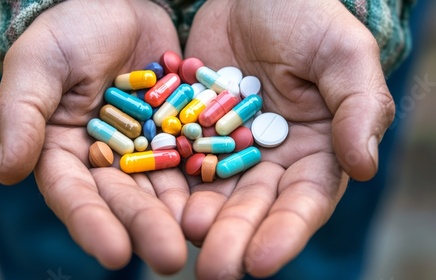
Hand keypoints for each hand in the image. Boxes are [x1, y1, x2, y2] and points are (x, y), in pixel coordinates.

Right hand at [0, 0, 189, 273]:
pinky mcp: (180, 132)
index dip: (92, 224)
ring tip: (204, 237)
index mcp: (66, 154)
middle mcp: (109, 161)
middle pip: (126, 200)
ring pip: (165, 187)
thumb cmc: (68, 33)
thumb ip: (22, 115)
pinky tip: (226, 197)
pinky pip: (196, 155)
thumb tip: (8, 172)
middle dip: (147, 229)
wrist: (116, 6)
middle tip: (170, 258)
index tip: (114, 254)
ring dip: (183, 214)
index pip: (75, 196)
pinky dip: (208, 174)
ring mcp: (148, 149)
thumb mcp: (38, 65)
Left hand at [182, 0, 393, 277]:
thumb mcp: (343, 53)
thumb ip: (358, 106)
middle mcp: (269, 159)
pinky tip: (155, 202)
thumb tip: (364, 167)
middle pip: (252, 206)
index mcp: (314, 151)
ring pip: (212, 192)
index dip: (285, 233)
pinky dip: (168, 182)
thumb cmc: (306, 17)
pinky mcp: (191, 130)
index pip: (303, 202)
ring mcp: (227, 147)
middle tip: (214, 269)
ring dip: (198, 218)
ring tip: (181, 236)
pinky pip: (178, 160)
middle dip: (235, 238)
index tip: (261, 262)